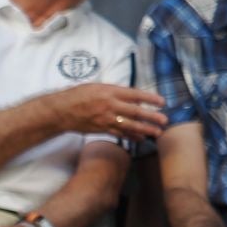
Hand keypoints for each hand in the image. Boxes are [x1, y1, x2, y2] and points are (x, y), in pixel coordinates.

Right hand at [48, 83, 166, 141]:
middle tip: (165, 120)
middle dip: (152, 117)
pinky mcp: (101, 129)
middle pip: (136, 112)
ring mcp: (106, 119)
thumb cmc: (77, 95)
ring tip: (157, 133)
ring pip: (130, 125)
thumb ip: (114, 91)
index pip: (135, 95)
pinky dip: (131, 137)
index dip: (150, 99)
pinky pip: (119, 134)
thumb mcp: (97, 86)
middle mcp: (110, 105)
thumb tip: (131, 96)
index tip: (162, 102)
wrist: (61, 111)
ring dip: (145, 130)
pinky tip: (140, 139)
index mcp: (110, 92)